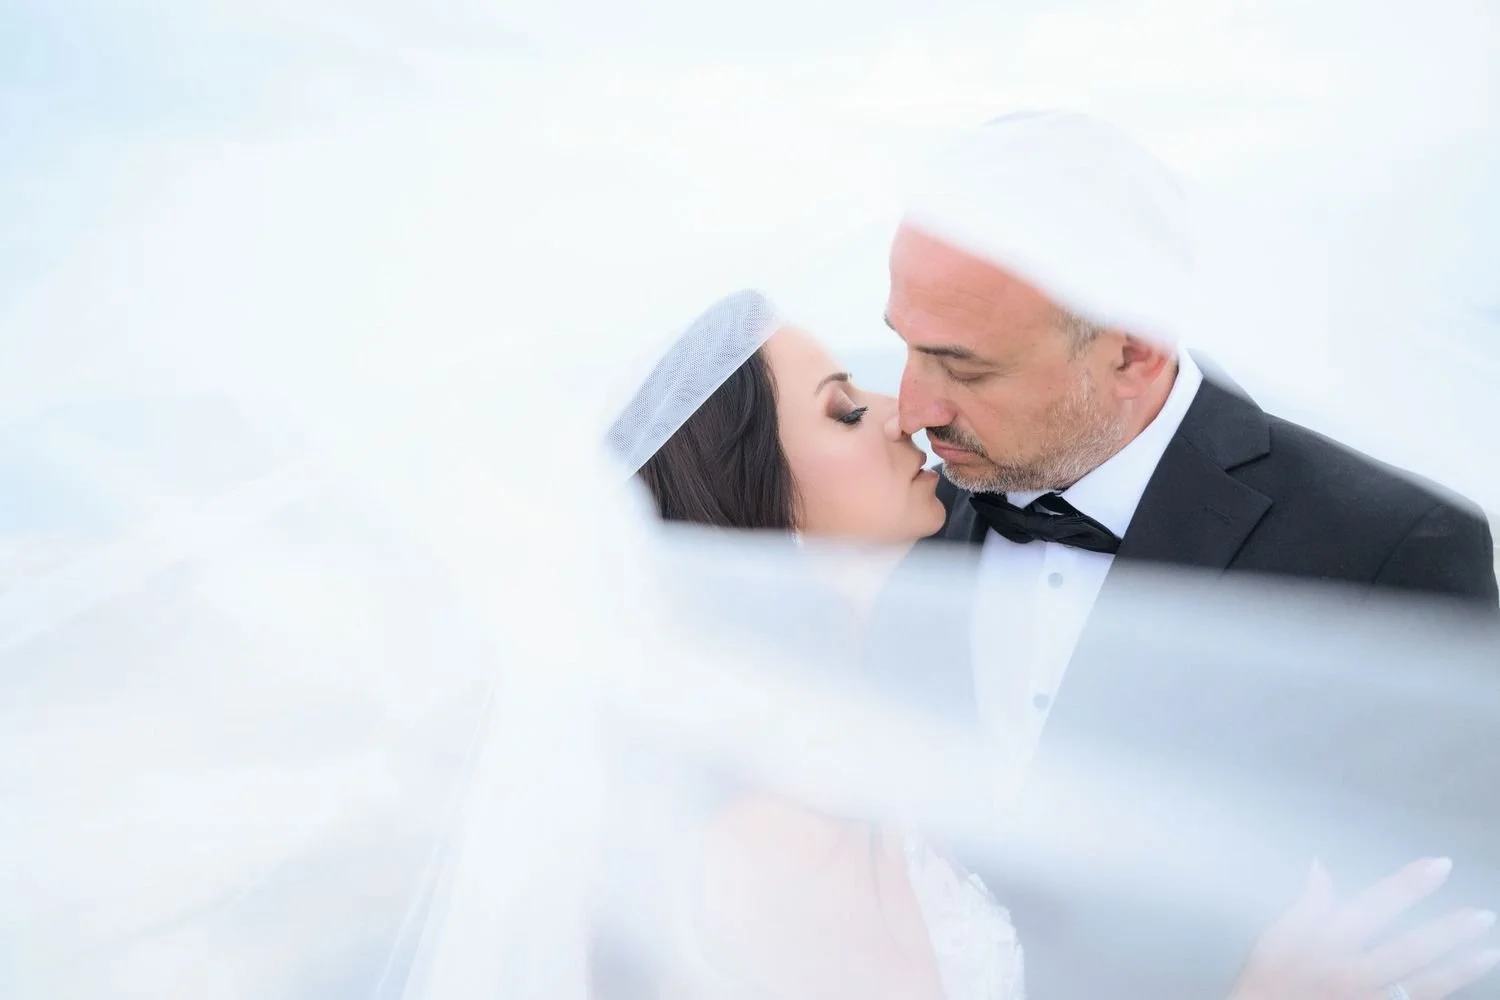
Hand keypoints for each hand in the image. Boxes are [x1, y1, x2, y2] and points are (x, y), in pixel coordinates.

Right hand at [1230, 857, 1499, 999]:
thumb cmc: (1263, 985)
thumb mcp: (1272, 941)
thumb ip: (1302, 906)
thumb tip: (1320, 867)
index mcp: (1325, 945)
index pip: (1374, 906)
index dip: (1408, 884)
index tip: (1439, 865)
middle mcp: (1353, 973)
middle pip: (1410, 948)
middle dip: (1449, 930)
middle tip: (1482, 915)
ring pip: (1423, 983)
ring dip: (1459, 967)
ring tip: (1486, 949)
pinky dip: (1441, 994)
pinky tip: (1461, 984)